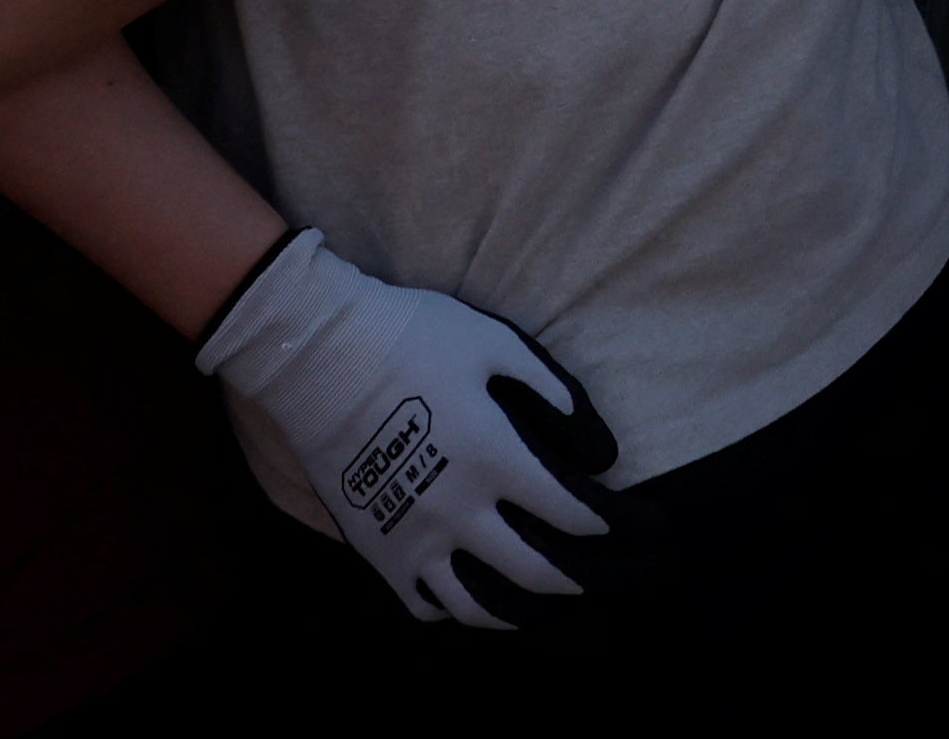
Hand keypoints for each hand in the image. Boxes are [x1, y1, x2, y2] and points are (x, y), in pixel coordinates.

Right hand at [194, 228, 617, 631]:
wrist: (316, 352)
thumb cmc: (413, 337)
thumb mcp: (496, 344)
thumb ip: (553, 391)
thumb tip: (600, 449)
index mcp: (495, 457)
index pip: (569, 512)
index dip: (608, 525)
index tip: (633, 527)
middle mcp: (459, 511)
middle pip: (537, 570)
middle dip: (587, 579)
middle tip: (615, 579)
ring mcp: (413, 538)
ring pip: (480, 605)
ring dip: (526, 612)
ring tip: (554, 608)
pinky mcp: (375, 549)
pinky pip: (422, 602)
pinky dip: (456, 609)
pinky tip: (476, 596)